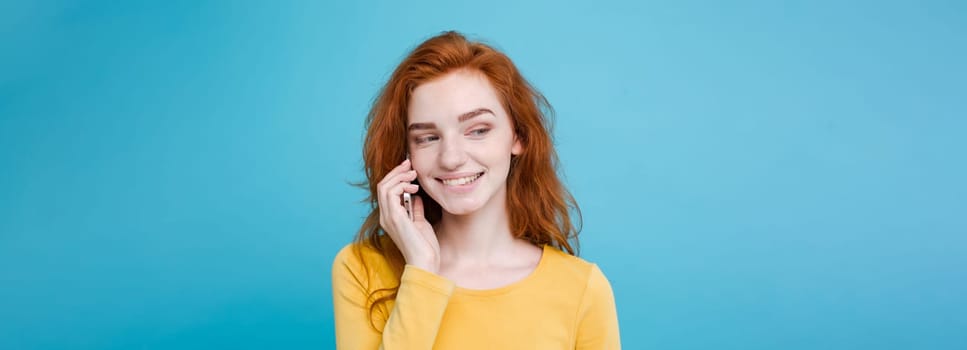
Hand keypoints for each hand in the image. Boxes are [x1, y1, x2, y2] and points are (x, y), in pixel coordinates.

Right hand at [377, 158, 440, 273]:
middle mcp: (385, 217)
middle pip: (383, 185)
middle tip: (409, 164)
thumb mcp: (420, 223)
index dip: (396, 177)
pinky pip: (390, 193)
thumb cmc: (425, 247)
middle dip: (396, 172)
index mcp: (390, 218)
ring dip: (399, 176)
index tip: (410, 169)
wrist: (426, 262)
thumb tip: (416, 196)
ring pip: (384, 186)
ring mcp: (388, 217)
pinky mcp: (394, 218)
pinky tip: (414, 187)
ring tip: (413, 174)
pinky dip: (401, 185)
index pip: (386, 191)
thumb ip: (415, 209)